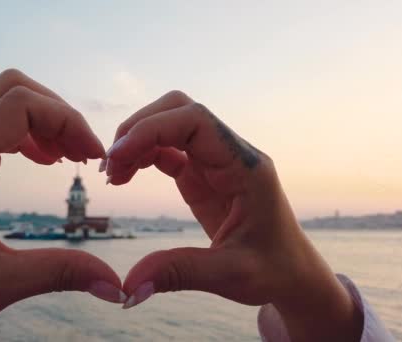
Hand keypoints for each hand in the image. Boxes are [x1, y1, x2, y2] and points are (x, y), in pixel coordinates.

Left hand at [0, 69, 123, 340]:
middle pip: (12, 87)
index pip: (22, 104)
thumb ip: (59, 273)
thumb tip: (115, 284)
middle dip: (58, 114)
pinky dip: (18, 128)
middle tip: (82, 154)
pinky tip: (35, 158)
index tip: (92, 158)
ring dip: (37, 117)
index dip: (68, 122)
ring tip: (62, 156)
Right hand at [105, 91, 362, 341]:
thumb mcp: (229, 274)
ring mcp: (215, 162)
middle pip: (179, 110)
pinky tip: (124, 177)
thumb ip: (178, 273)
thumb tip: (126, 287)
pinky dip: (142, 156)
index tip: (118, 157)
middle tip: (110, 166)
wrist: (291, 273)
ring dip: (136, 141)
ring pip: (169, 125)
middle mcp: (230, 154)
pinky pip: (167, 150)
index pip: (196, 121)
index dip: (152, 129)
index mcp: (245, 167)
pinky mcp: (202, 175)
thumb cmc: (273, 270)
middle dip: (139, 128)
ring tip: (113, 176)